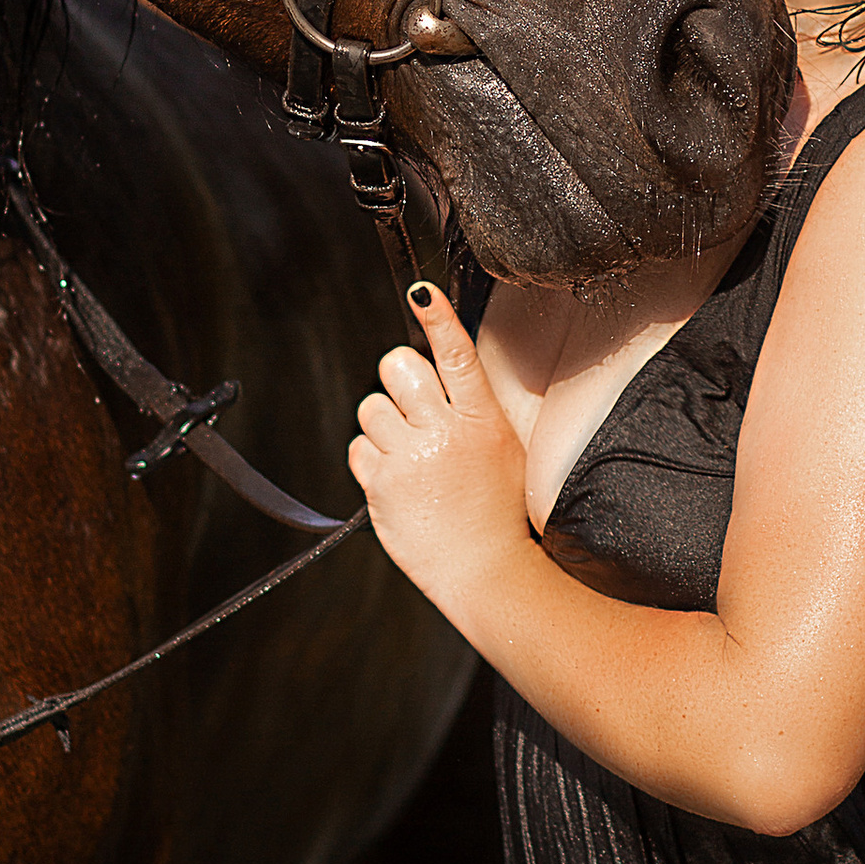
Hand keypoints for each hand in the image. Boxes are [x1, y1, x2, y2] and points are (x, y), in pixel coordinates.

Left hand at [347, 285, 533, 618]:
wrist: (486, 571)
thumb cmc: (500, 515)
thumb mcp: (506, 452)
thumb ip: (476, 414)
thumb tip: (447, 381)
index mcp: (482, 421)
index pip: (457, 355)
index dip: (438, 318)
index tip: (422, 293)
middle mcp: (445, 434)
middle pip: (399, 368)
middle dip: (397, 377)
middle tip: (408, 402)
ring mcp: (410, 459)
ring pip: (371, 407)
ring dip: (383, 423)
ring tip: (407, 452)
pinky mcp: (382, 485)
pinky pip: (358, 448)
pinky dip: (372, 459)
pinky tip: (396, 478)